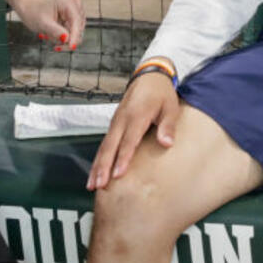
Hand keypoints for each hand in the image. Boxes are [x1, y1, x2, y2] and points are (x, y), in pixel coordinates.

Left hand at [18, 0, 85, 52]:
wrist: (30, 9)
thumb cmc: (34, 12)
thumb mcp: (42, 23)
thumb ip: (55, 31)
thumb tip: (67, 39)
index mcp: (67, 1)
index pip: (76, 21)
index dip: (75, 35)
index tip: (71, 46)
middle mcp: (74, 4)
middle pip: (78, 28)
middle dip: (67, 39)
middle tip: (54, 45)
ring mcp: (75, 11)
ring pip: (77, 33)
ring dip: (64, 39)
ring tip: (50, 36)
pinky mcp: (74, 18)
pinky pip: (74, 33)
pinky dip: (63, 37)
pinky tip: (53, 34)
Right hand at [88, 70, 179, 190]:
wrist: (148, 77)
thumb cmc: (161, 94)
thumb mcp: (170, 107)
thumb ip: (168, 126)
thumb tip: (167, 143)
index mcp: (137, 116)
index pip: (129, 141)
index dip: (123, 158)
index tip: (118, 174)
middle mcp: (122, 120)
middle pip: (110, 146)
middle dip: (103, 167)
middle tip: (99, 185)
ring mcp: (115, 123)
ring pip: (103, 147)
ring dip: (97, 166)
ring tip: (92, 185)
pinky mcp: (113, 126)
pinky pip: (104, 145)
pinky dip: (98, 160)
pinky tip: (95, 174)